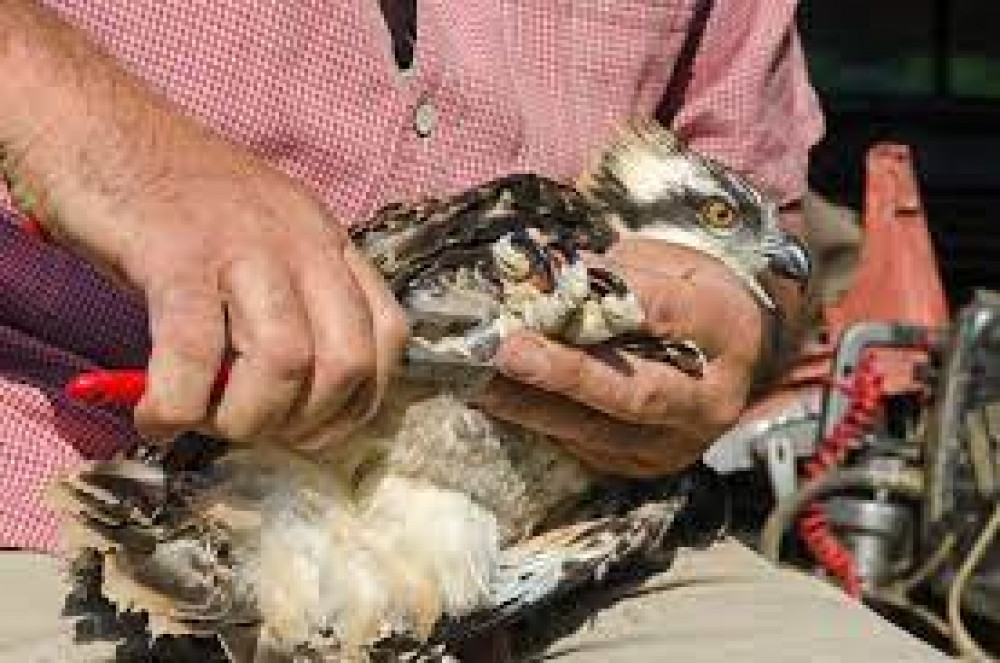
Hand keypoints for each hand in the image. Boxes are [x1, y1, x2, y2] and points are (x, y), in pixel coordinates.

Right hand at [1, 5, 406, 447]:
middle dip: (310, 423)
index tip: (317, 431)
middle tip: (261, 434)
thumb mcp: (259, 242)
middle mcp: (301, 240)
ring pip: (286, 362)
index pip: (388, 332)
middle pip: (347, 360)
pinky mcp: (177, 253)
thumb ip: (286, 304)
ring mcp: (243, 244)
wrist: (99, 127)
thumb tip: (290, 402)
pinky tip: (159, 419)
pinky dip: (180, 406)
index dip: (362, 400)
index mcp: (327, 241)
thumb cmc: (176, 199)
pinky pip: (196, 353)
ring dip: (250, 420)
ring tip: (208, 424)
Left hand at [476, 237, 766, 477]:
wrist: (741, 366)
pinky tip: (495, 400)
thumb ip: (622, 269)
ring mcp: (676, 442)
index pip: (665, 313)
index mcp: (726, 333)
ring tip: (480, 380)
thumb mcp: (677, 267)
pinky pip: (582, 447)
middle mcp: (708, 399)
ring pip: (597, 430)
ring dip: (531, 405)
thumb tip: (549, 269)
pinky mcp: (642, 466)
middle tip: (510, 351)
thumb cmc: (697, 302)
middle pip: (634, 391)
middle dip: (567, 373)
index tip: (553, 275)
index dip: (607, 293)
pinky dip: (535, 421)